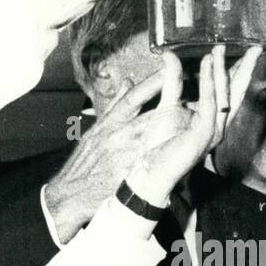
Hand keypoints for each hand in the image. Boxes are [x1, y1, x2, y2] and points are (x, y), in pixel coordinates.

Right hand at [43, 68, 191, 242]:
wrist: (69, 194)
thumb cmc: (83, 163)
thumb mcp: (95, 129)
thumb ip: (115, 105)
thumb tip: (129, 81)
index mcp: (108, 122)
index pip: (133, 97)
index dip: (152, 83)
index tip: (170, 71)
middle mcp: (117, 136)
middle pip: (153, 118)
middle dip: (176, 111)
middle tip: (196, 104)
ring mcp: (123, 155)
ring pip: (158, 139)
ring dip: (178, 133)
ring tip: (197, 127)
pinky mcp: (129, 175)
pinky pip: (155, 163)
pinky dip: (169, 157)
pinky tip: (183, 154)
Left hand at [127, 45, 259, 203]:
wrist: (150, 172)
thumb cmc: (158, 145)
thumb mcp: (167, 104)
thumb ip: (172, 81)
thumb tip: (170, 55)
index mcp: (212, 119)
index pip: (229, 91)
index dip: (236, 70)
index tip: (240, 50)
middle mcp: (218, 125)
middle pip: (236, 92)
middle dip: (245, 68)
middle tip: (254, 47)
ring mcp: (213, 130)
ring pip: (224, 95)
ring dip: (222, 70)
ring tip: (219, 48)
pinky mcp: (204, 134)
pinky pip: (209, 102)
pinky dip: (208, 81)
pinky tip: (207, 64)